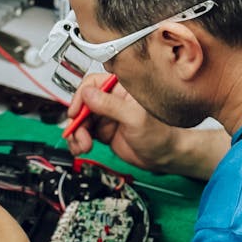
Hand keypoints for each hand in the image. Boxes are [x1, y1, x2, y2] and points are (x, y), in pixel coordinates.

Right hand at [65, 74, 229, 179]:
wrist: (165, 157)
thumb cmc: (161, 135)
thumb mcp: (134, 118)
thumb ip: (111, 105)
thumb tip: (88, 94)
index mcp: (122, 88)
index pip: (93, 84)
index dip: (81, 97)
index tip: (76, 111)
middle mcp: (112, 99)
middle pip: (83, 103)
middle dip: (77, 120)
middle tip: (78, 134)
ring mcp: (107, 116)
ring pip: (81, 119)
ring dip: (76, 133)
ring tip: (82, 145)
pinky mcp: (103, 131)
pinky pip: (84, 132)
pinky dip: (79, 140)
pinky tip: (81, 147)